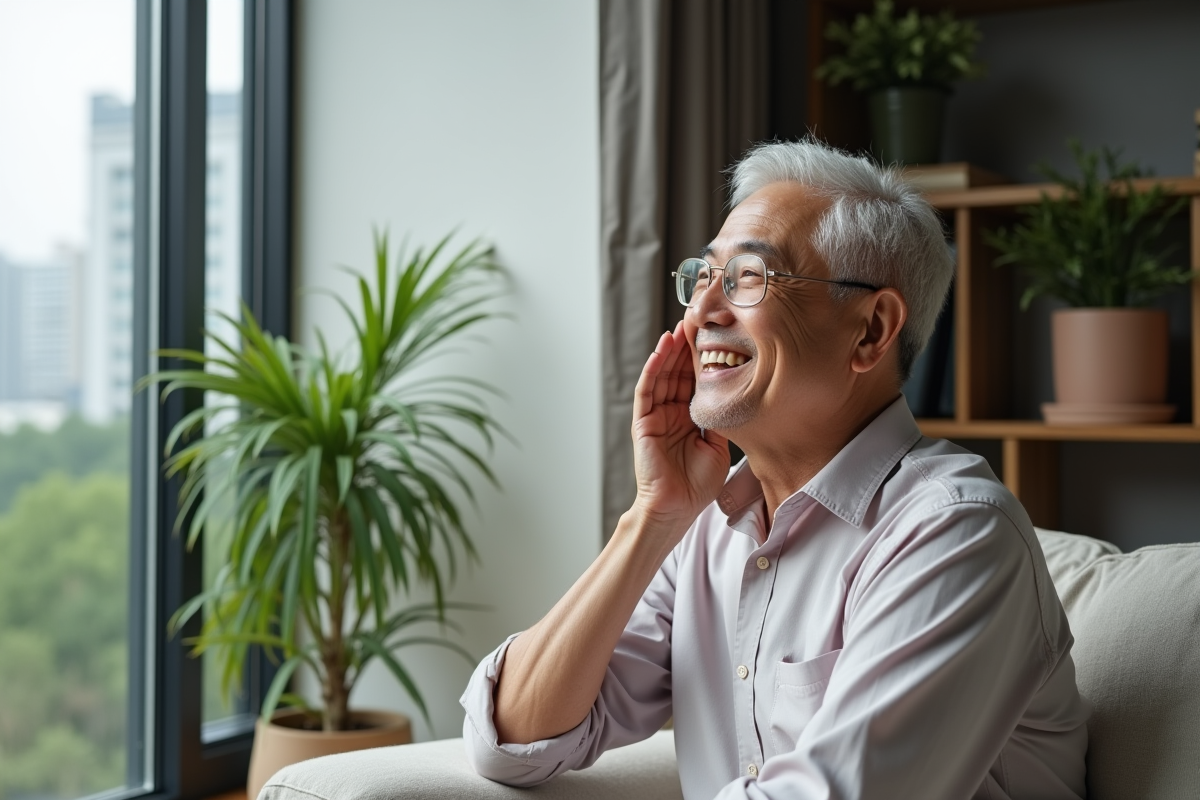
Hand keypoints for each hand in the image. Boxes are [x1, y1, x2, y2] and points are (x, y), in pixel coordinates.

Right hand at [630, 322, 730, 534]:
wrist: (678, 508)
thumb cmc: (697, 484)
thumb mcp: (718, 445)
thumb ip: (720, 419)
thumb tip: (734, 395)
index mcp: (688, 417)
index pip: (694, 380)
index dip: (702, 357)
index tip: (714, 334)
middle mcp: (671, 412)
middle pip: (677, 372)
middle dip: (686, 347)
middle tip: (696, 319)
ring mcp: (655, 415)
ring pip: (662, 375)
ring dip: (669, 351)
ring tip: (679, 328)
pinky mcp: (643, 422)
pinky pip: (647, 390)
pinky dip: (653, 368)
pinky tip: (661, 350)